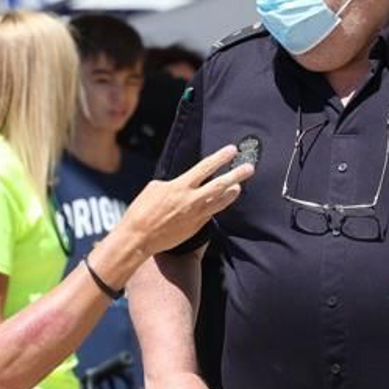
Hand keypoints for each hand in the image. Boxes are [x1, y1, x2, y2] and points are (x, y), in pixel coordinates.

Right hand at [122, 147, 251, 255]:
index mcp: (179, 186)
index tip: (233, 150)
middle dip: (236, 174)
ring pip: (220, 202)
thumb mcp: (154, 188)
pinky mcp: (195, 227)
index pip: (205, 167)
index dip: (220, 158)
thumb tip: (183, 183)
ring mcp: (196, 215)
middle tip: (249, 168)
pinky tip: (221, 203)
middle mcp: (191, 200)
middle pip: (220, 184)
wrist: (139, 238)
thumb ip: (173, 183)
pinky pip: (210, 214)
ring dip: (231, 193)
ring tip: (239, 187)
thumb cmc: (141, 211)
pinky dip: (217, 206)